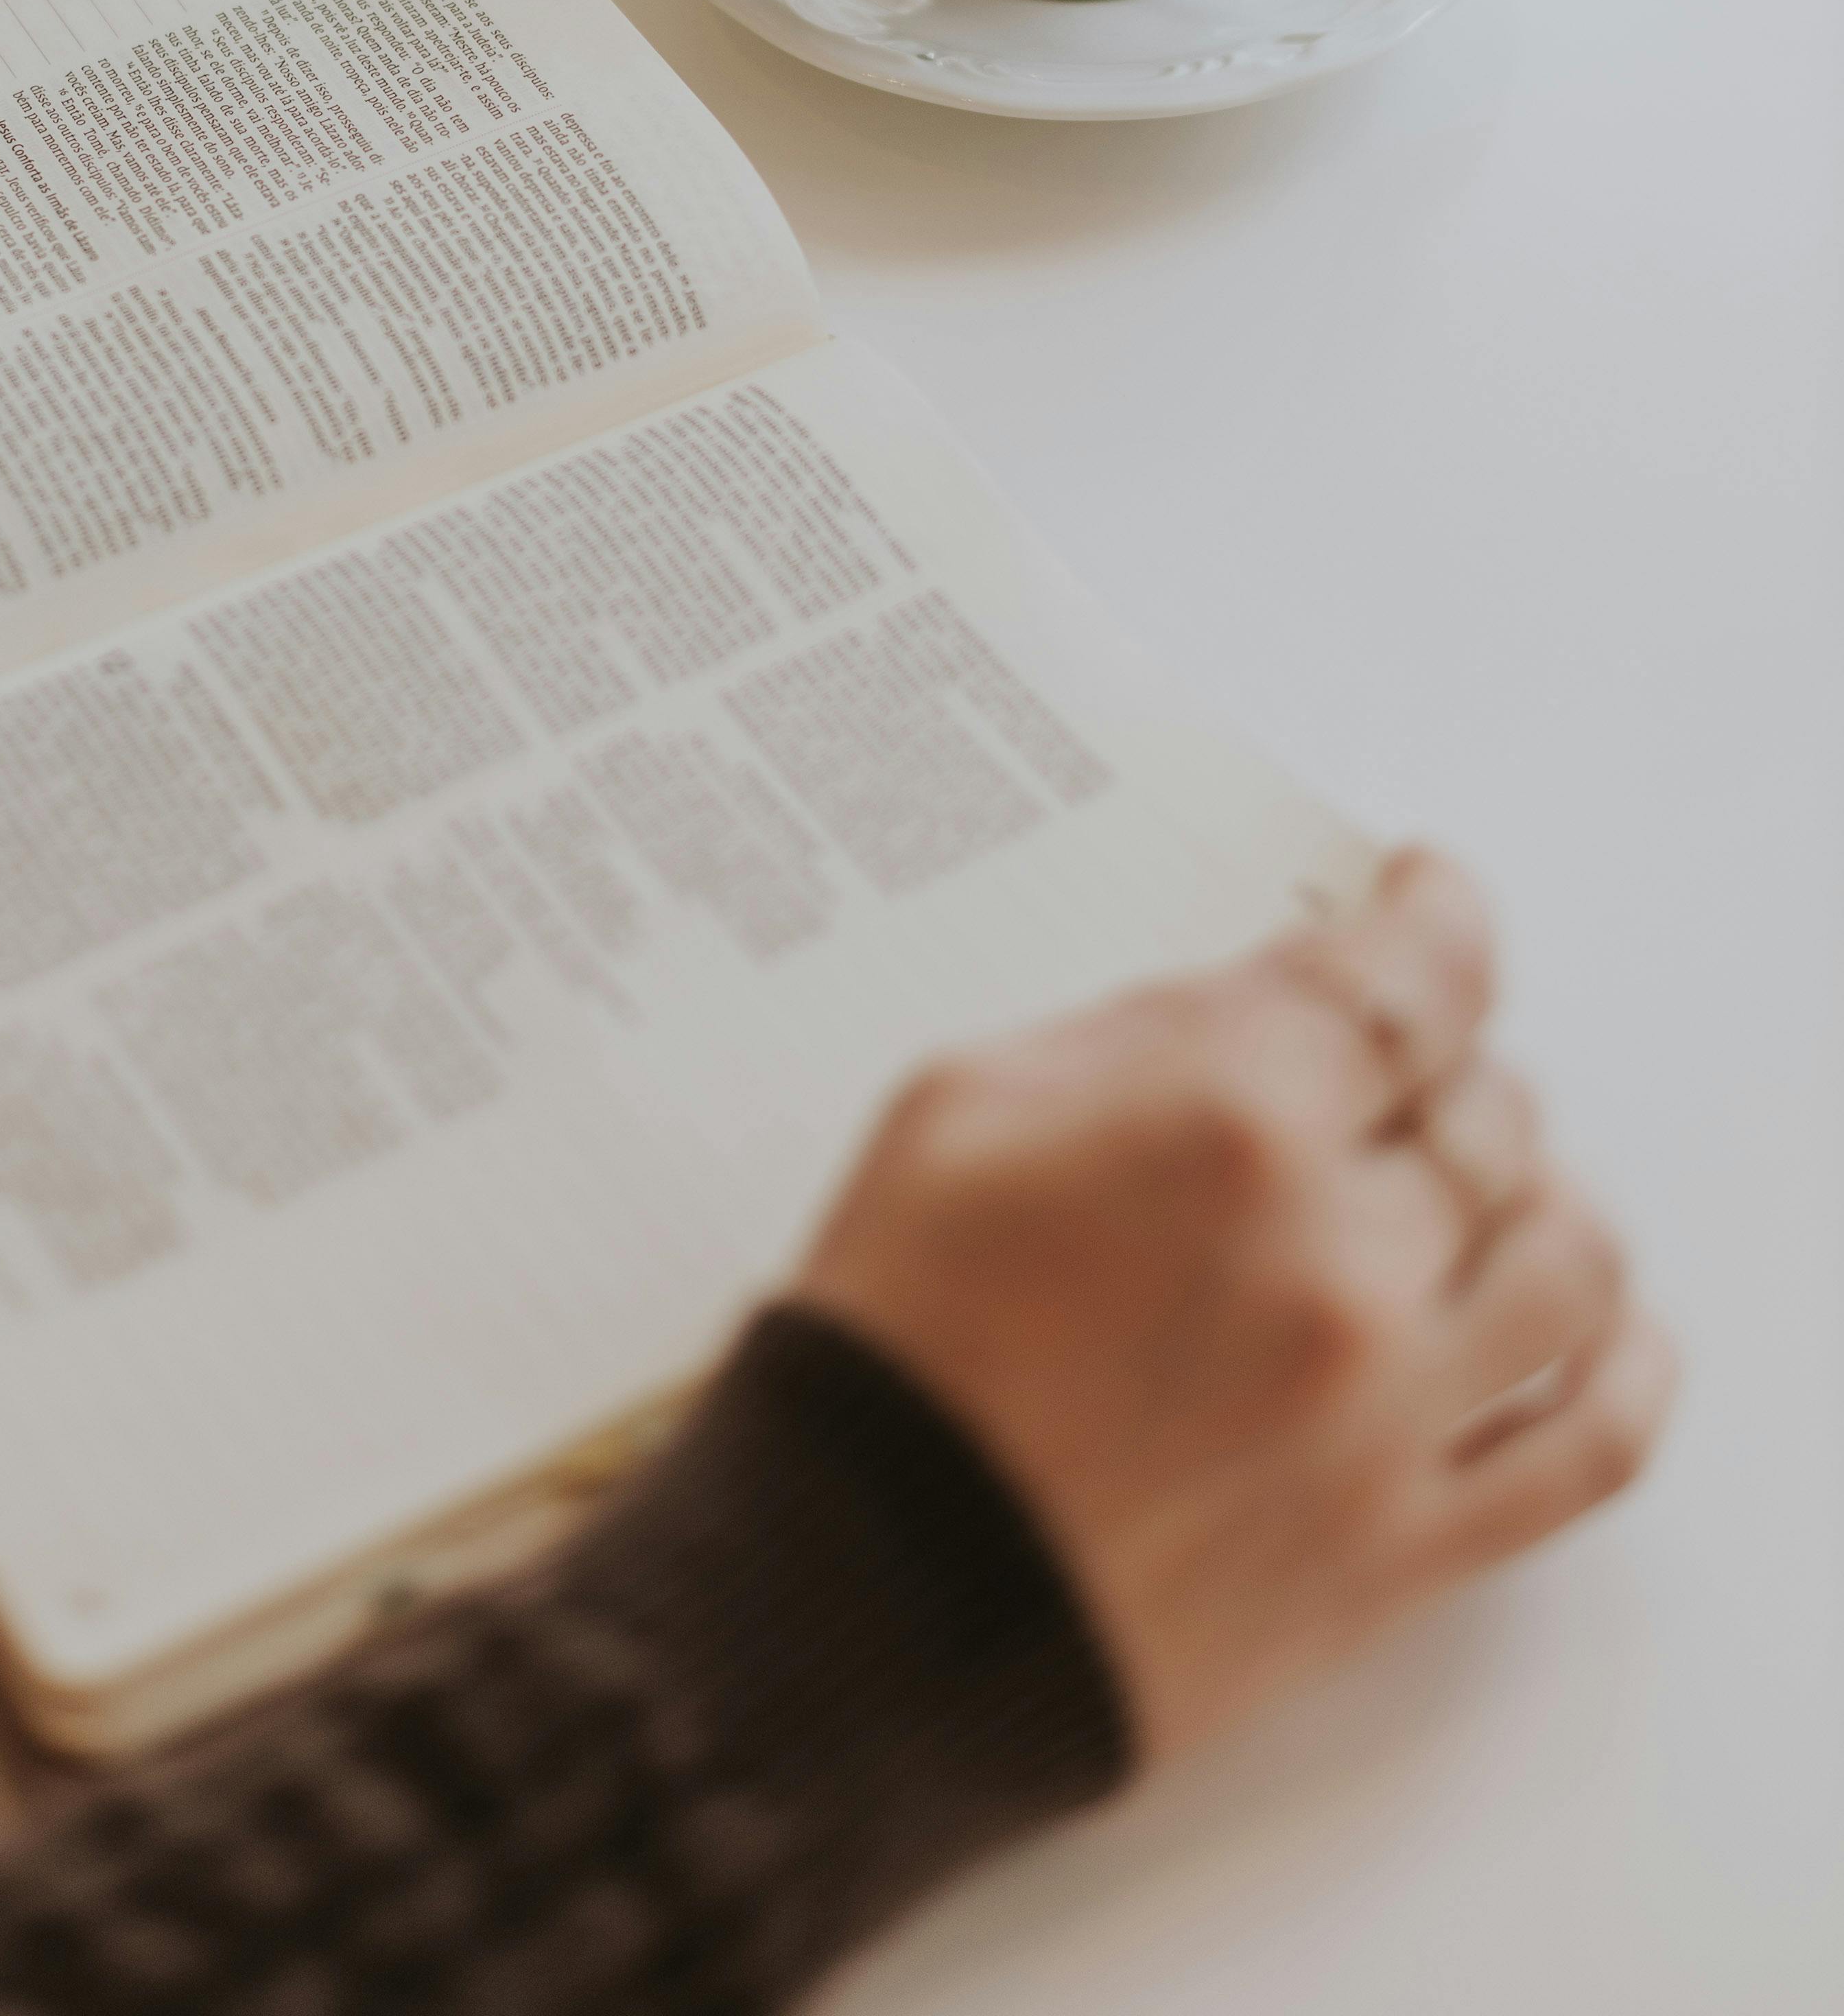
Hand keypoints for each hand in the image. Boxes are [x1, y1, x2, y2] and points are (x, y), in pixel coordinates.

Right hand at [794, 850, 1674, 1757]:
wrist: (866, 1593)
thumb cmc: (892, 1341)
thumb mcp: (962, 1105)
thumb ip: (1138, 1032)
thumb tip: (1261, 999)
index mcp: (1225, 1126)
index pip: (1407, 981)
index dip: (1439, 919)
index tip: (1435, 897)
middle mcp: (1338, 1260)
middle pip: (1486, 1110)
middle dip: (1446, 1062)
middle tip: (1405, 1055)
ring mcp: (1386, 1412)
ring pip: (1567, 1259)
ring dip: (1541, 1190)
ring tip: (1493, 1174)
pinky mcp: (1402, 1544)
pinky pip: (1589, 1447)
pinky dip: (1624, 1365)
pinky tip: (1604, 1319)